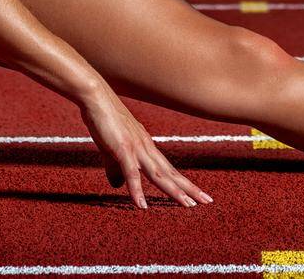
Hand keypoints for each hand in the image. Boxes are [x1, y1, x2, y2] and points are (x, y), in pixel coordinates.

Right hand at [78, 89, 213, 209]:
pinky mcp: (122, 149)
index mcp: (147, 147)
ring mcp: (136, 149)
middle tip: (207, 201)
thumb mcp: (111, 149)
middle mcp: (147, 148)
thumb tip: (118, 186)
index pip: (169, 169)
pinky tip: (142, 205)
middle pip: (171, 173)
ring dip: (173, 191)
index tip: (198, 195)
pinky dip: (137, 191)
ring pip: (159, 174)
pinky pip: (132, 174)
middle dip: (189, 188)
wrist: (96, 97)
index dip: (183, 183)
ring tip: (188, 204)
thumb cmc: (104, 120)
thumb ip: (115, 169)